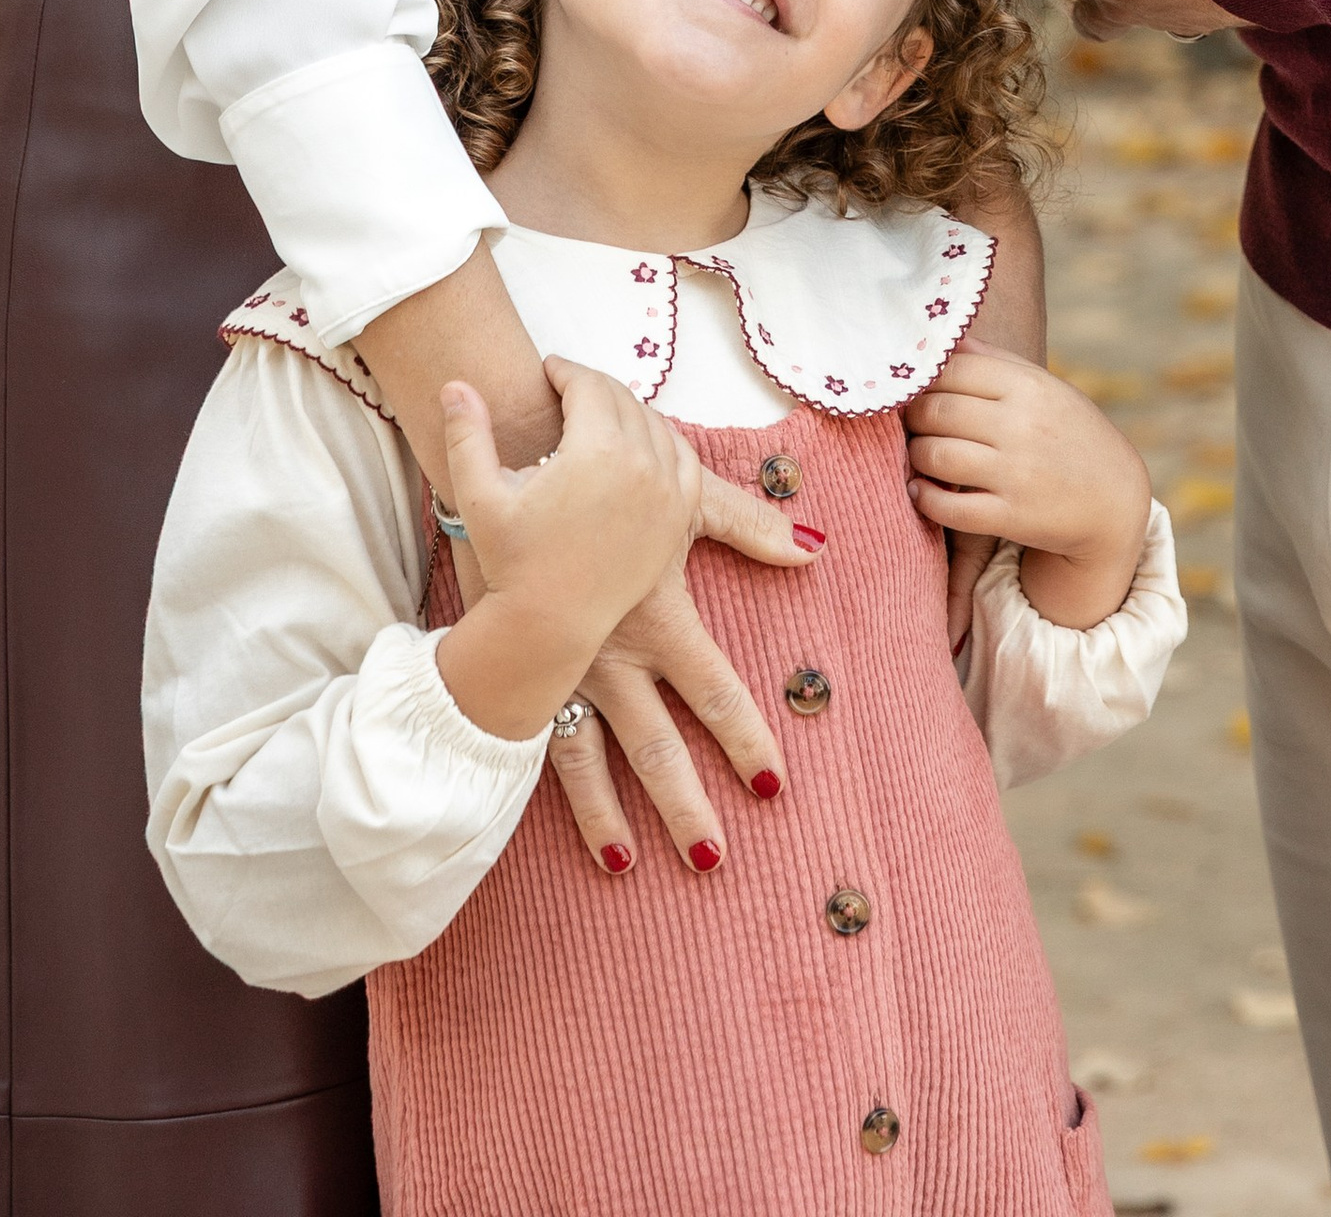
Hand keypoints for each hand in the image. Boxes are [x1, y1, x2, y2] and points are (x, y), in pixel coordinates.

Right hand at [430, 356, 699, 738]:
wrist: (549, 627)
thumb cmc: (510, 561)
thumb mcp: (478, 496)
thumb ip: (466, 433)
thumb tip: (455, 384)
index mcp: (597, 450)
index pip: (587, 384)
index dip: (564, 371)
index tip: (548, 370)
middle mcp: (641, 464)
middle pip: (621, 399)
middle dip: (591, 388)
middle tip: (567, 389)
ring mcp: (667, 491)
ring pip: (652, 423)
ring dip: (625, 410)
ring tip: (595, 413)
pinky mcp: (678, 516)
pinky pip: (682, 456)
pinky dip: (662, 439)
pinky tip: (640, 439)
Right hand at [521, 433, 826, 877]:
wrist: (515, 462)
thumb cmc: (606, 476)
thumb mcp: (684, 494)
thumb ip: (748, 521)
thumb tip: (815, 541)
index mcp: (657, 616)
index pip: (713, 690)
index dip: (743, 738)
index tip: (769, 784)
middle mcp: (611, 656)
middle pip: (654, 746)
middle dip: (682, 804)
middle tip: (711, 859)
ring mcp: (561, 670)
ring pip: (586, 761)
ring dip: (605, 817)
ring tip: (624, 867)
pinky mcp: (521, 670)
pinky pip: (534, 740)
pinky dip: (546, 782)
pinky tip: (549, 815)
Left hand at [906, 346, 1152, 631]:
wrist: (1114, 500)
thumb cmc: (1069, 434)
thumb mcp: (1045, 388)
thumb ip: (995, 363)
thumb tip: (943, 340)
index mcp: (1028, 386)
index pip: (951, 368)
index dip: (922, 378)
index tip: (914, 389)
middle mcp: (1021, 425)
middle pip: (936, 411)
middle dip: (913, 418)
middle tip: (911, 424)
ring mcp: (1016, 472)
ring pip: (935, 456)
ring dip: (915, 456)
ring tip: (918, 455)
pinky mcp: (1010, 515)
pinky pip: (948, 507)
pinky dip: (924, 498)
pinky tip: (921, 491)